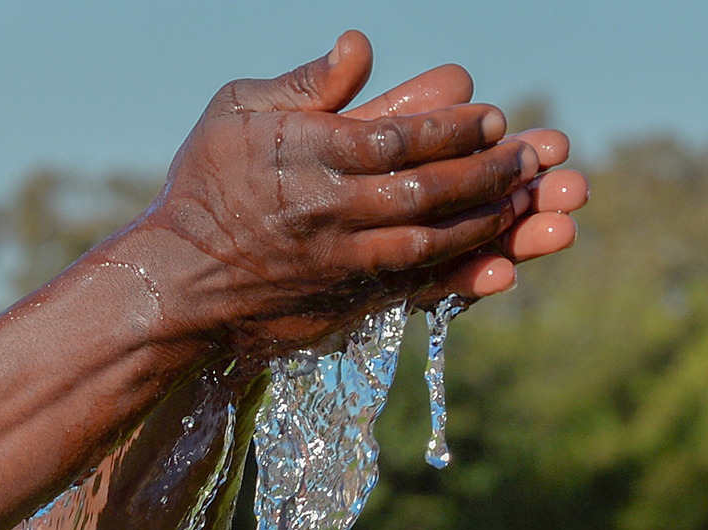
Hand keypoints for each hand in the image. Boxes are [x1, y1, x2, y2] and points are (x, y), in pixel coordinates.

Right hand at [118, 31, 579, 353]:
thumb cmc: (200, 188)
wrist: (173, 283)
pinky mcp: (342, 303)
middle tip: (534, 157)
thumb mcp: (235, 113)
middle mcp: (331, 211)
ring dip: (490, 223)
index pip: (401, 137)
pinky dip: (462, 280)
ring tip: (532, 205)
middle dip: (491, 173)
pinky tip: (501, 269)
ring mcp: (339, 263)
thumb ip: (304, 83)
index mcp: (309, 156)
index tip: (493, 118)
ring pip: (432, 240)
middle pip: (429, 189)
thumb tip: (360, 46)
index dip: (455, 129)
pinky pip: (414, 291)